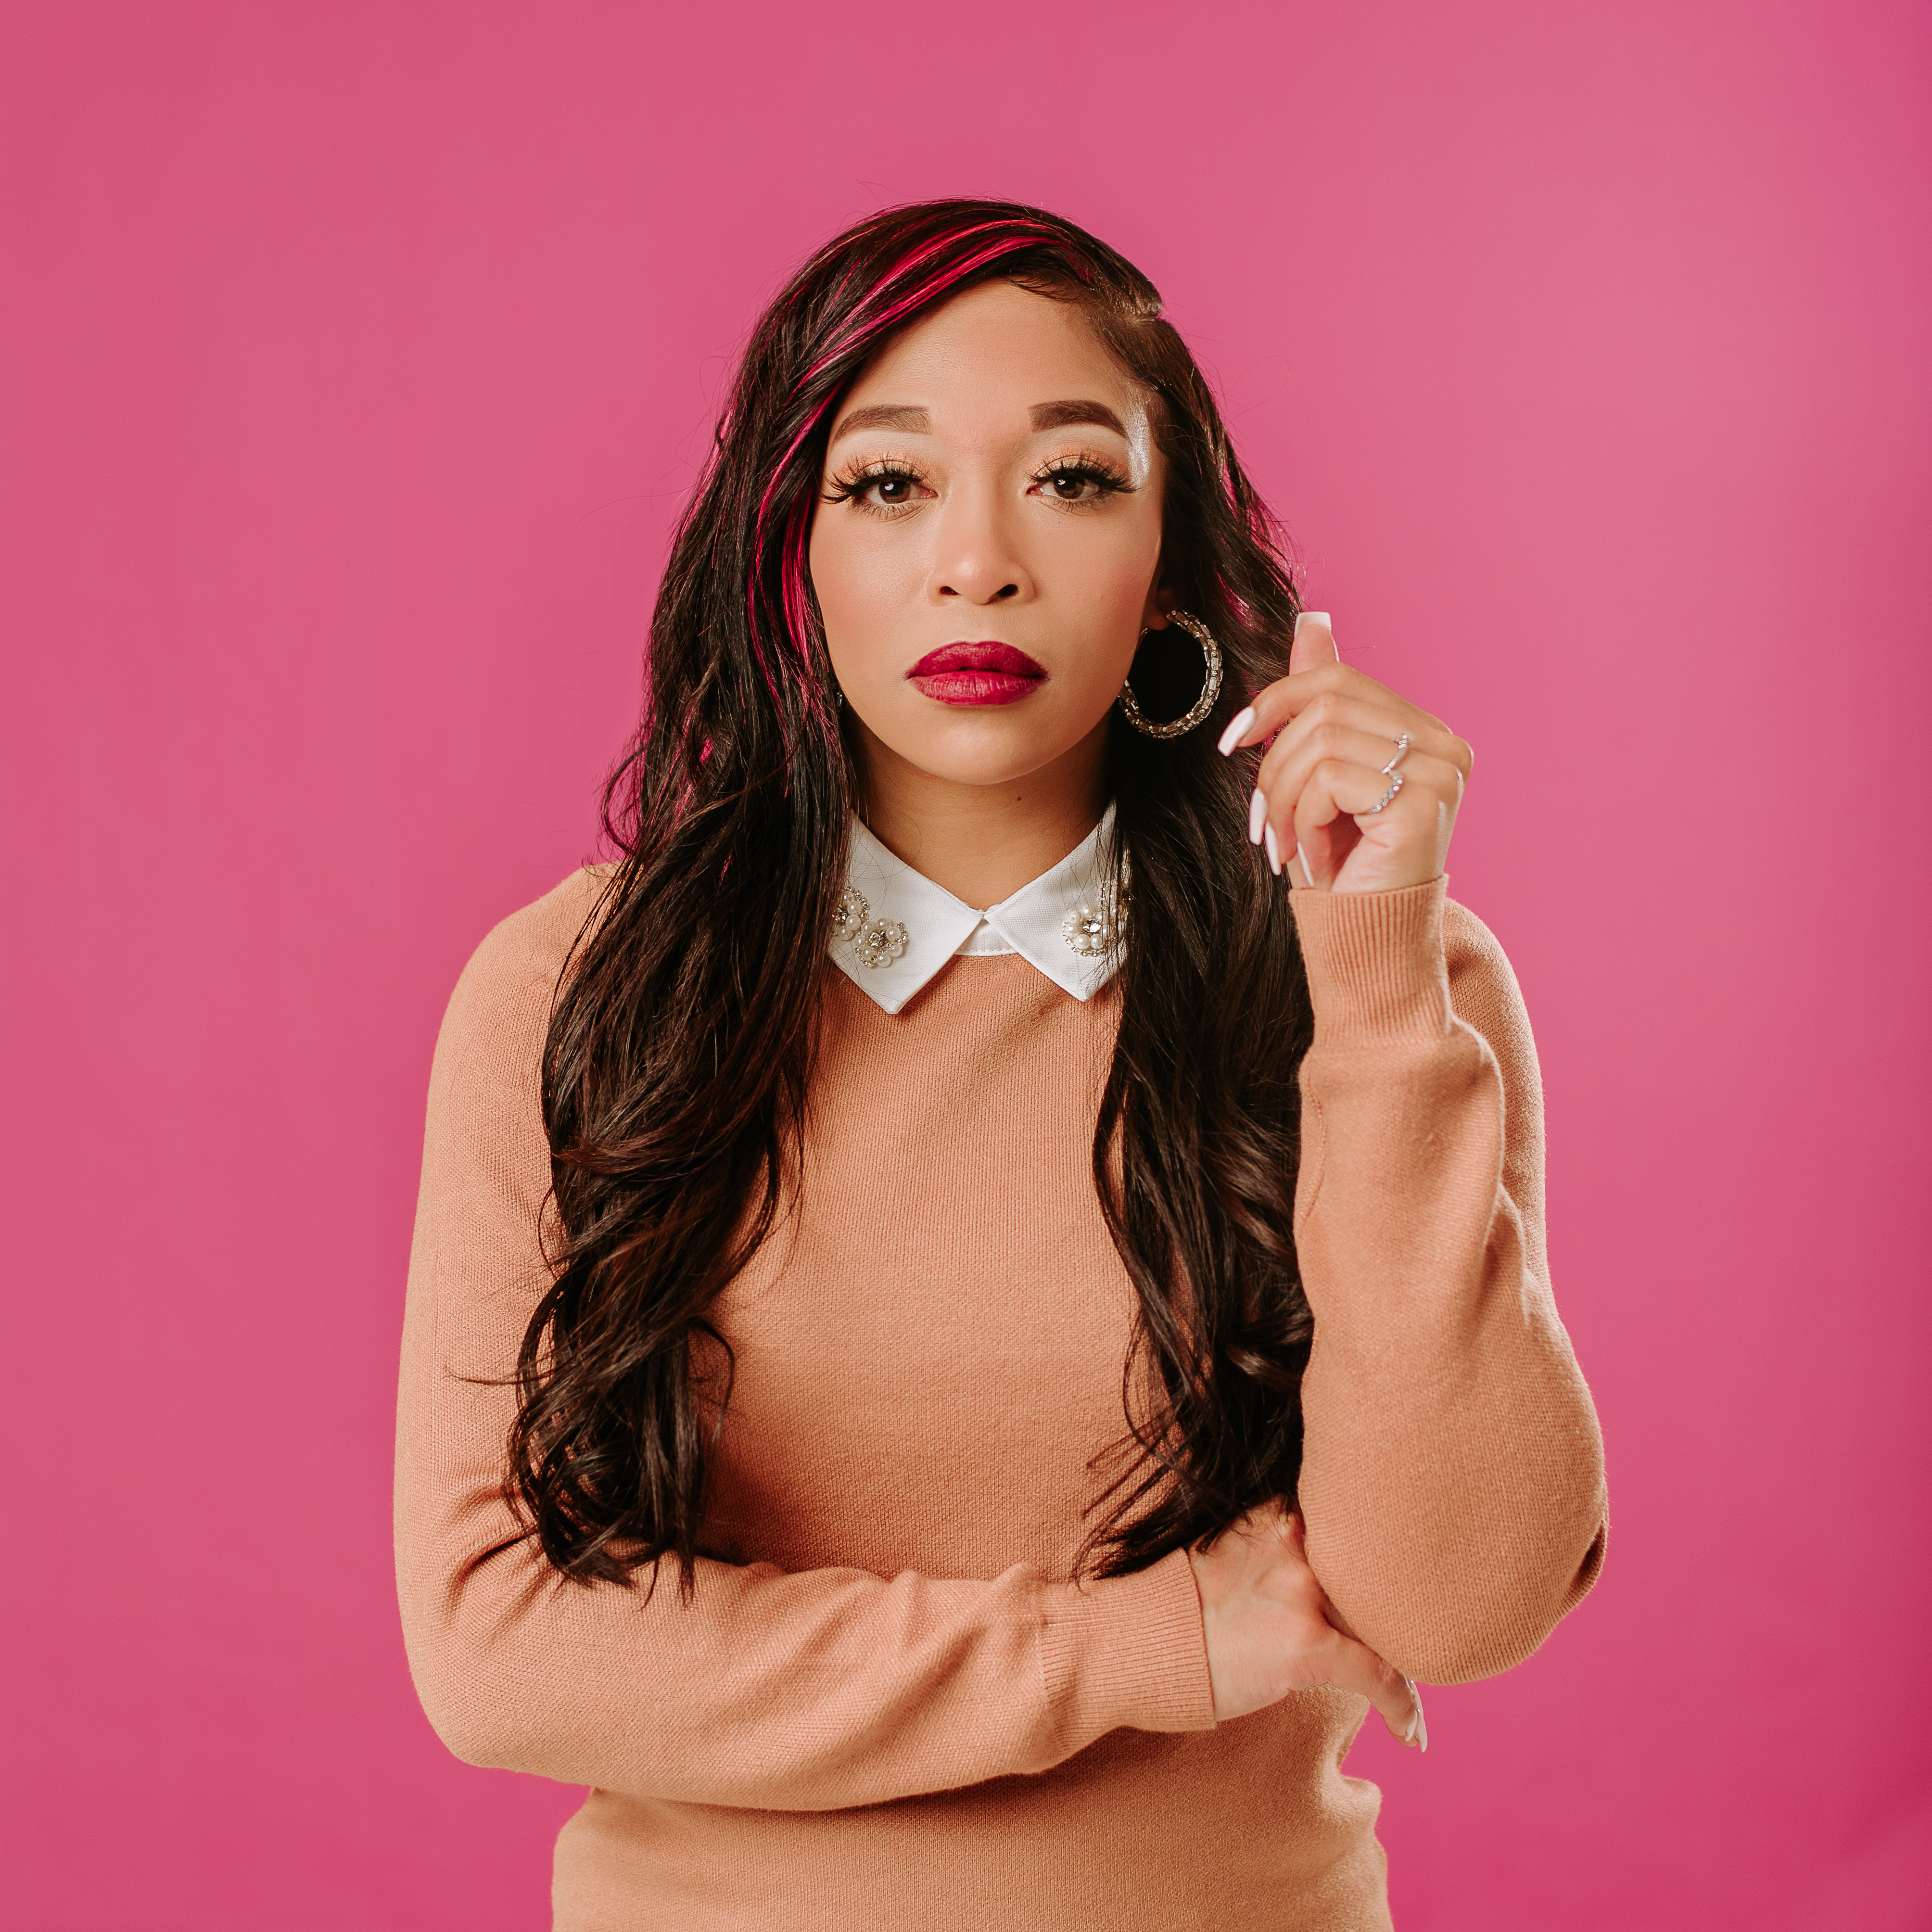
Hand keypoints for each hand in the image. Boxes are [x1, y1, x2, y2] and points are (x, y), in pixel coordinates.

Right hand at [1186, 1496, 1426, 1745]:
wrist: (1123, 1641)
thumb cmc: (1165, 1606)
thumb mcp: (1220, 1549)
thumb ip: (1270, 1546)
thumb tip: (1309, 1569)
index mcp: (1274, 1512)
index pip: (1354, 1524)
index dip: (1383, 1558)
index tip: (1402, 1586)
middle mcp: (1294, 1540)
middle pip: (1377, 1570)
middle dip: (1404, 1606)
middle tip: (1423, 1640)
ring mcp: (1301, 1590)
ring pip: (1387, 1622)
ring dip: (1408, 1659)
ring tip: (1417, 1694)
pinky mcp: (1305, 1643)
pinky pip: (1380, 1674)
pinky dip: (1404, 1706)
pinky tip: (1414, 1735)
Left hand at [1216, 612, 1471, 894]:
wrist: (1366, 939)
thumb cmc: (1343, 863)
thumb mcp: (1318, 774)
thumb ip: (1320, 701)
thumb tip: (1312, 619)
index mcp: (1425, 733)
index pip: (1336, 680)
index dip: (1275, 700)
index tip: (1233, 741)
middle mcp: (1444, 746)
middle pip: (1323, 706)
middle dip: (1275, 765)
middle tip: (1266, 820)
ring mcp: (1440, 772)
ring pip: (1318, 741)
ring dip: (1284, 798)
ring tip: (1291, 843)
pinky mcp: (1421, 803)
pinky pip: (1328, 778)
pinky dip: (1304, 818)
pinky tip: (1316, 857)